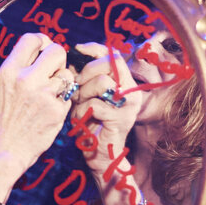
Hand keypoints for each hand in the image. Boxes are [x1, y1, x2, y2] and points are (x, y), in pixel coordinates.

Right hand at [0, 33, 72, 173]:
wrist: (2, 151)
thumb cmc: (0, 120)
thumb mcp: (1, 87)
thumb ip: (19, 68)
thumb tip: (39, 51)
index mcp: (8, 71)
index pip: (32, 38)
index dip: (42, 41)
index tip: (44, 49)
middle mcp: (26, 79)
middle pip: (57, 51)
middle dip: (58, 59)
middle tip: (53, 70)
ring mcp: (44, 95)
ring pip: (67, 74)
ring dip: (62, 82)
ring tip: (49, 94)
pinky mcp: (57, 111)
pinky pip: (69, 95)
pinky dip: (63, 101)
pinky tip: (50, 110)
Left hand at [70, 42, 144, 179]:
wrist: (101, 155)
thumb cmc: (91, 123)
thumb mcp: (88, 94)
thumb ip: (85, 77)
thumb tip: (73, 57)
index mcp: (125, 81)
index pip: (114, 54)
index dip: (94, 48)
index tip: (77, 49)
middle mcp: (132, 90)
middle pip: (109, 63)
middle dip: (86, 72)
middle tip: (77, 87)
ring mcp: (129, 105)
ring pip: (102, 82)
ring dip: (84, 93)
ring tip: (80, 104)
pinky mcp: (120, 119)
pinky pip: (94, 104)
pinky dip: (82, 111)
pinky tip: (81, 119)